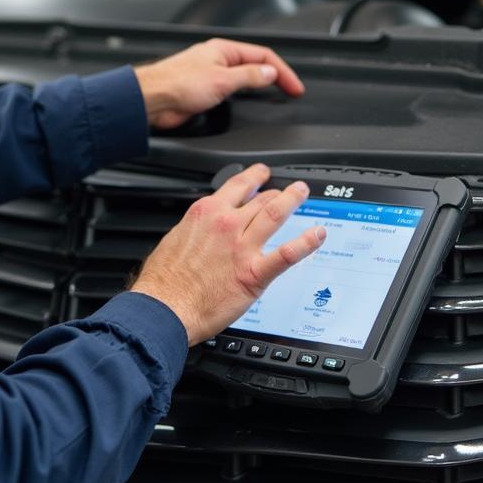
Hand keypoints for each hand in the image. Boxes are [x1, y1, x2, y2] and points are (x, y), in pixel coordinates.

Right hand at [130, 164, 325, 344]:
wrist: (165, 307)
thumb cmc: (165, 281)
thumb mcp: (175, 240)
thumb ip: (196, 231)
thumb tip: (202, 230)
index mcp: (205, 214)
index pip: (236, 186)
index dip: (253, 177)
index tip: (260, 175)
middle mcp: (226, 224)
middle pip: (259, 199)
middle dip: (276, 192)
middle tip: (286, 190)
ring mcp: (241, 247)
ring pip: (275, 214)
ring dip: (292, 200)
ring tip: (301, 194)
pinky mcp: (253, 273)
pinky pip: (286, 254)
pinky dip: (306, 242)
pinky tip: (318, 234)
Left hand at [134, 38, 303, 129]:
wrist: (152, 99)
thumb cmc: (177, 83)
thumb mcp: (222, 79)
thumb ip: (249, 76)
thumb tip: (270, 72)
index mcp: (224, 50)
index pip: (263, 55)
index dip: (283, 71)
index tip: (295, 87)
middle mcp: (218, 59)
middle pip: (255, 64)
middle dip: (275, 76)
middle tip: (291, 90)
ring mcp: (211, 75)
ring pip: (243, 77)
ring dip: (260, 84)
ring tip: (276, 93)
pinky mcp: (203, 91)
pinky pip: (231, 90)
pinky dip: (245, 94)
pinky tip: (248, 101)